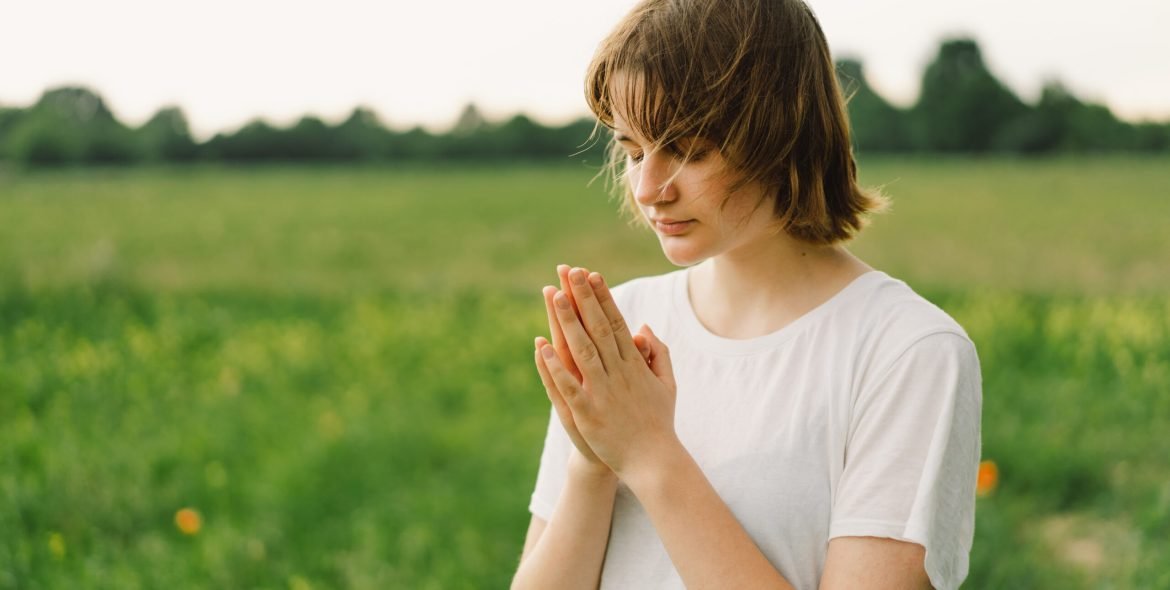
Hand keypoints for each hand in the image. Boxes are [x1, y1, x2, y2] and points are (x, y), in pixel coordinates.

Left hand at [537, 268, 677, 478]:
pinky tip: (541, 346)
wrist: (654, 461)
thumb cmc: (659, 422)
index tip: (593, 274)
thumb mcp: (666, 384)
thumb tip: (644, 327)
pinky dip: (554, 366)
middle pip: (597, 328)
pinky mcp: (588, 413)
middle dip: (584, 298)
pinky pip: (568, 386)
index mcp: (635, 365)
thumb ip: (658, 354)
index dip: (603, 298)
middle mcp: (618, 373)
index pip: (616, 323)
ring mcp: (602, 393)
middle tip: (571, 271)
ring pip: (582, 350)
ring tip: (554, 295)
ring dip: (568, 322)